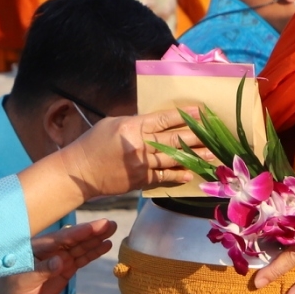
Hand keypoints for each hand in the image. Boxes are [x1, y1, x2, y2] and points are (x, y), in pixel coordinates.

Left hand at [0, 221, 117, 293]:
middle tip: (110, 223)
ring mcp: (60, 258)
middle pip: (74, 239)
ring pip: (81, 247)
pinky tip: (106, 245)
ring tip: (113, 229)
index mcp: (38, 248)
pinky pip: (82, 259)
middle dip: (92, 231)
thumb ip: (42, 270)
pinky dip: (93, 252)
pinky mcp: (65, 268)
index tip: (94, 227)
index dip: (78, 233)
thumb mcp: (24, 281)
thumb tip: (60, 261)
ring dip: (96, 239)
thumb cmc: (11, 289)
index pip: (61, 238)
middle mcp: (51, 249)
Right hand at [59, 109, 210, 201]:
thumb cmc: (94, 143)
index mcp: (132, 127)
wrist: (80, 172)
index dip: (184, 116)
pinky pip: (162, 177)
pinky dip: (177, 175)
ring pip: (172, 159)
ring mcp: (140, 165)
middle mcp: (138, 145)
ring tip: (211, 156)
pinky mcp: (139, 180)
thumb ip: (137, 123)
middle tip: (215, 136)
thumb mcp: (114, 124)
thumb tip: (158, 123)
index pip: (164, 119)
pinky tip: (190, 174)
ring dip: (193, 157)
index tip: (201, 113)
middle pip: (173, 140)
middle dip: (196, 138)